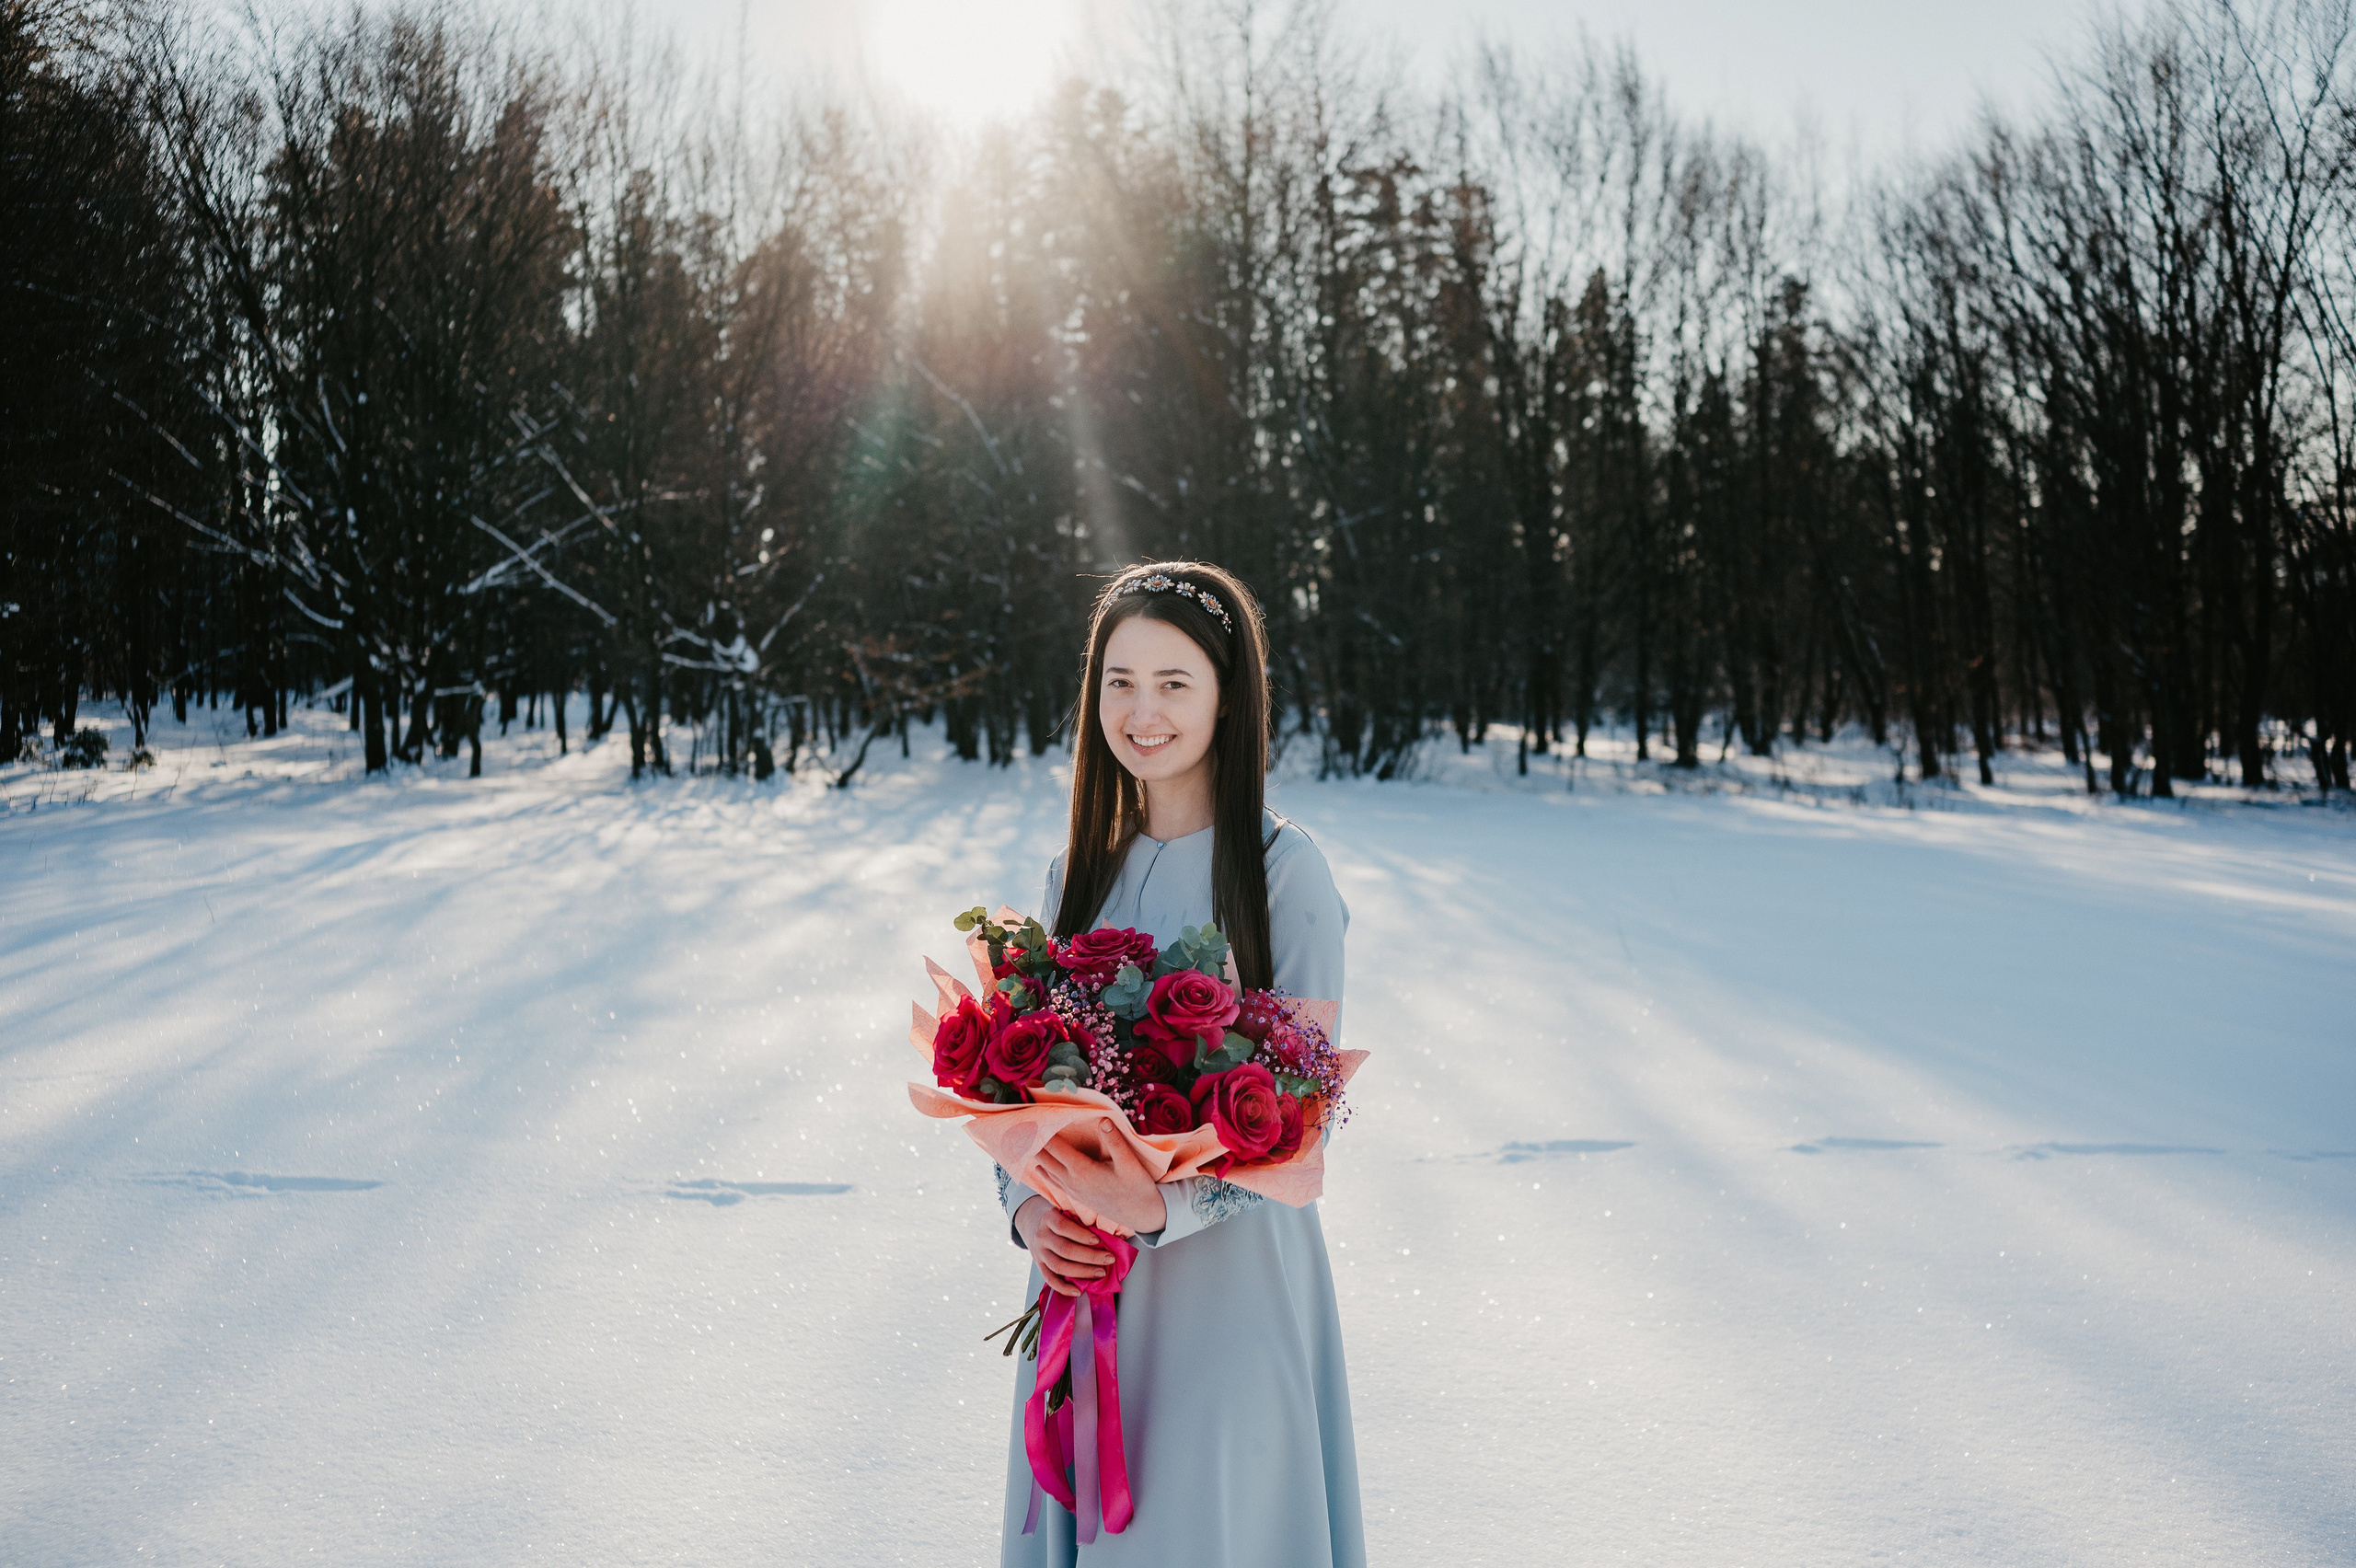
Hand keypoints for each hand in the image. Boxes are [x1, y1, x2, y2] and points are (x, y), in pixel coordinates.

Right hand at [1016, 1196, 1113, 1296]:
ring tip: (1100, 1273)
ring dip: (1082, 1272)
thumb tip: (1110, 1233)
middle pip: (1065, 1249)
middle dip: (1090, 1256)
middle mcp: (1042, 1236)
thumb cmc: (1057, 1216)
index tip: (1098, 1241)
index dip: (1081, 1235)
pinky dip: (1064, 1288)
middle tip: (1108, 1259)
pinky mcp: (1039, 1266)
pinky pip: (1050, 1280)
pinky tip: (1078, 1291)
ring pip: (1059, 1266)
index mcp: (1048, 1218)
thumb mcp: (1064, 1210)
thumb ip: (1080, 1219)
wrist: (1031, 1222)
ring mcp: (1039, 1252)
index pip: (1063, 1227)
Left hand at [1031, 1119, 1168, 1237]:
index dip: (1043, 1133)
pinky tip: (1040, 1166)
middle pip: (1045, 1160)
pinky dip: (1044, 1170)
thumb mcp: (1129, 1163)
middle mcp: (1073, 1181)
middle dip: (1033, 1144)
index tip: (1031, 1119)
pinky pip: (1053, 1181)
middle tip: (1020, 1128)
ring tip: (1024, 1143)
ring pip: (1047, 1171)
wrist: (1141, 1215)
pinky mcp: (1076, 1195)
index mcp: (1083, 1171)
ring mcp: (1073, 1190)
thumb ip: (1115, 1141)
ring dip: (1037, 1157)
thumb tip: (1102, 1120)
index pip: (1056, 1148)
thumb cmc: (1137, 1187)